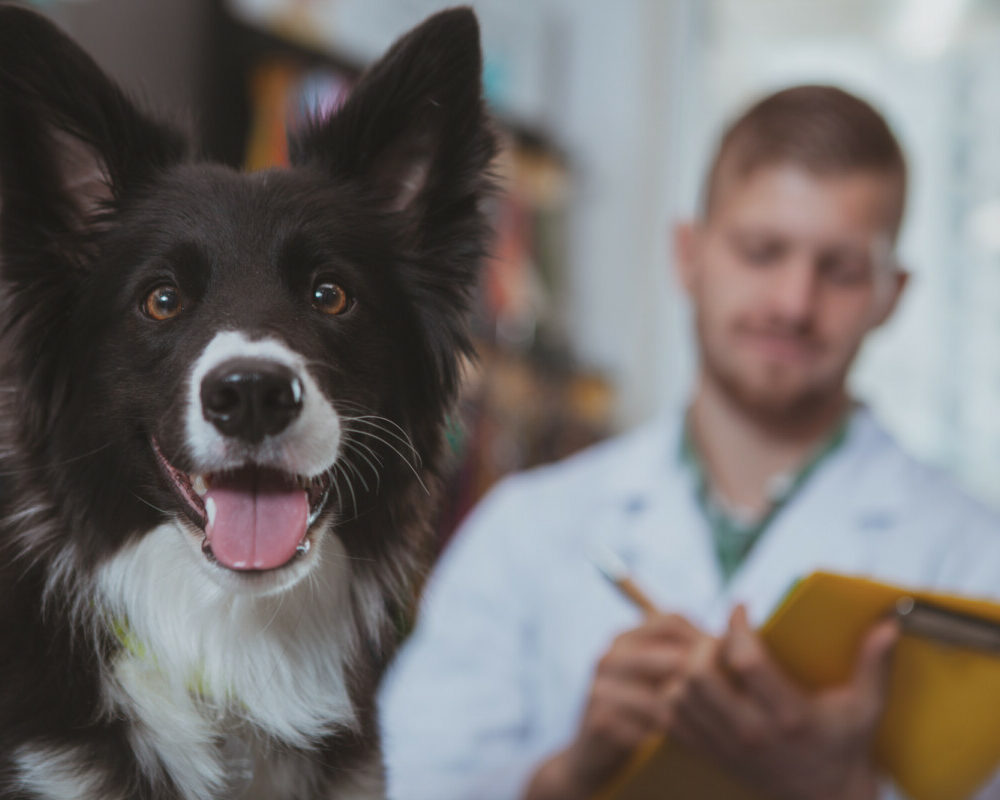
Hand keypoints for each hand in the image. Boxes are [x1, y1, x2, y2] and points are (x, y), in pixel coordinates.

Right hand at [523, 613, 714, 799]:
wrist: (594, 755)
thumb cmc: (640, 711)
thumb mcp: (658, 677)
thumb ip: (686, 655)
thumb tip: (740, 637)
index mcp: (626, 638)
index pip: (672, 621)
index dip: (707, 639)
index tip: (729, 664)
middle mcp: (610, 656)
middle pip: (673, 655)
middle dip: (705, 678)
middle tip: (727, 698)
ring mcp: (602, 688)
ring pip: (665, 694)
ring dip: (692, 711)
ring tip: (707, 721)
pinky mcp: (601, 720)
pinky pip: (651, 727)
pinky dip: (673, 736)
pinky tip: (684, 742)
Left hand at [666, 605, 898, 799]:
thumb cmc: (847, 747)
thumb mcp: (867, 709)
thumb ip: (875, 665)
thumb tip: (889, 624)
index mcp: (789, 716)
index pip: (745, 661)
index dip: (736, 627)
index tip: (741, 608)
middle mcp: (751, 732)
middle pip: (698, 676)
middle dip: (703, 645)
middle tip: (718, 636)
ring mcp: (726, 747)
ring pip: (678, 696)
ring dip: (684, 668)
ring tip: (706, 657)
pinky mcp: (711, 755)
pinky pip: (671, 720)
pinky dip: (673, 694)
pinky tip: (694, 682)